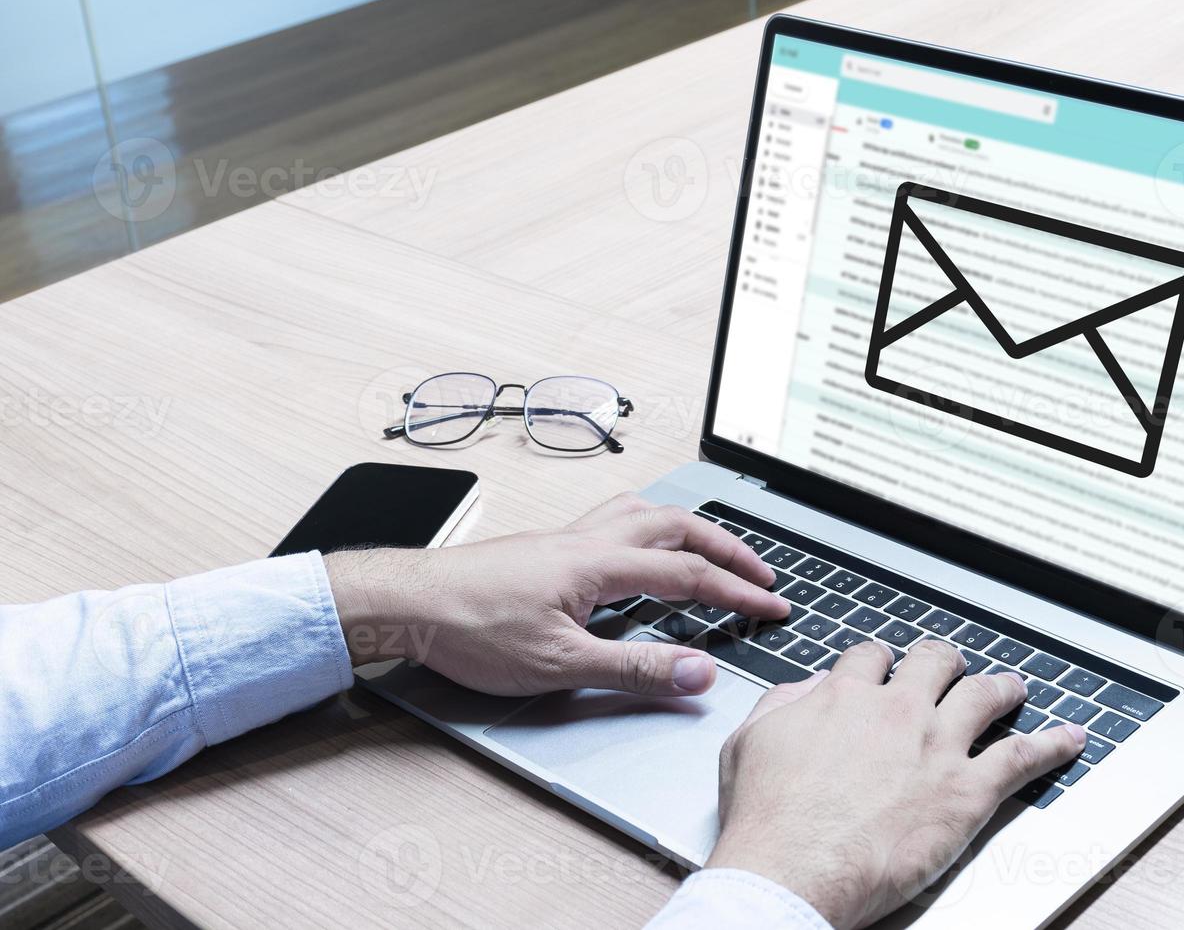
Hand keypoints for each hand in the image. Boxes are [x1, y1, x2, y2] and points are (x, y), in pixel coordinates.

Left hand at [323, 493, 787, 695]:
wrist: (408, 604)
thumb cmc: (471, 629)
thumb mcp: (559, 664)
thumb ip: (635, 668)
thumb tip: (696, 672)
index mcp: (600, 565)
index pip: (690, 574)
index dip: (739, 591)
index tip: (775, 606)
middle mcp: (588, 540)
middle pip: (677, 526)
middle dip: (727, 547)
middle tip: (760, 572)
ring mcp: (566, 539)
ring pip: (644, 511)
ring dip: (689, 526)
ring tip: (713, 547)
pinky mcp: (547, 548)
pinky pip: (614, 520)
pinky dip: (648, 527)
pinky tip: (638, 549)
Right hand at [706, 640, 1087, 929]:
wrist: (791, 869)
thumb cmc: (767, 819)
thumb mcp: (750, 742)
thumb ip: (783, 704)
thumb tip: (807, 689)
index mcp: (842, 696)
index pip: (871, 658)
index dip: (882, 662)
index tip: (886, 669)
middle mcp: (895, 710)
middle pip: (934, 663)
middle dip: (944, 662)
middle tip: (952, 667)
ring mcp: (935, 746)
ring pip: (984, 696)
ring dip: (1003, 688)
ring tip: (1014, 688)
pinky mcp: (966, 790)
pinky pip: (1023, 757)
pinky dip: (1053, 745)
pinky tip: (1070, 739)